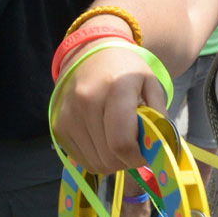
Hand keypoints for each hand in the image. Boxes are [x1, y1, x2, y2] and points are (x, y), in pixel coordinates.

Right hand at [53, 45, 166, 174]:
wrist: (91, 53)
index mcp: (115, 88)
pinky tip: (104, 141)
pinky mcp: (58, 126)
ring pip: (95, 163)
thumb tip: (159, 150)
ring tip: (119, 142)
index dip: (137, 158)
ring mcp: (68, 115)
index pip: (122, 142)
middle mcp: (86, 101)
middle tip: (135, 148)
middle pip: (109, 157)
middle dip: (127, 161)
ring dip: (112, 161)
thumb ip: (159, 117)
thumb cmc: (126, 71)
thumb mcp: (151, 85)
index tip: (146, 155)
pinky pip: (82, 159)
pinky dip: (97, 158)